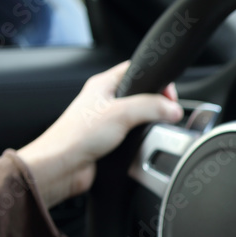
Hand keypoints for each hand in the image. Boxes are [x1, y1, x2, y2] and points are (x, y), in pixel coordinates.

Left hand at [17, 62, 182, 207]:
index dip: (156, 79)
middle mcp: (104, 100)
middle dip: (156, 103)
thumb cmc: (76, 136)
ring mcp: (107, 121)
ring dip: (148, 123)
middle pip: (141, 94)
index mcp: (103, 84)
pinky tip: (140, 144)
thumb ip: (151, 107)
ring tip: (152, 129)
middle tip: (165, 113)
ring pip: (138, 116)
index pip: (137, 69)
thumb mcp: (121, 113)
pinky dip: (140, 139)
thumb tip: (173, 109)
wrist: (61, 167)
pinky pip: (133, 135)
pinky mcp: (109, 141)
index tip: (169, 96)